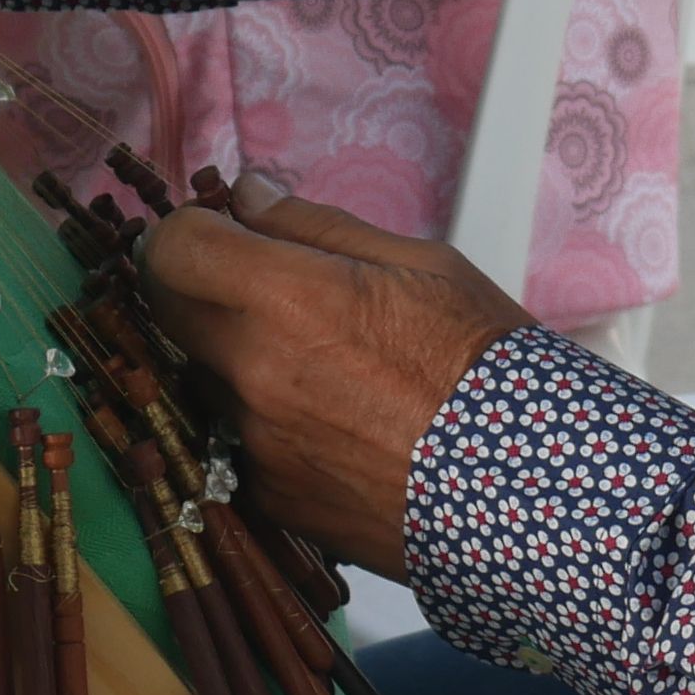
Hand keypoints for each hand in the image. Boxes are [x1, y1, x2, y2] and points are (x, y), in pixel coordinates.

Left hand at [136, 179, 529, 577]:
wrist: (527, 490)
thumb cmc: (488, 370)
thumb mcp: (421, 265)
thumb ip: (317, 228)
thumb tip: (250, 197)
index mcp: (286, 300)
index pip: (171, 249)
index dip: (189, 232)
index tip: (216, 233)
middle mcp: (253, 374)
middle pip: (167, 313)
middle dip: (201, 289)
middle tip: (264, 290)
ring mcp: (254, 443)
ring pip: (207, 380)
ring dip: (239, 362)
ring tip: (329, 371)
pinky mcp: (268, 496)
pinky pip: (239, 442)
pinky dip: (270, 426)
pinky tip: (339, 425)